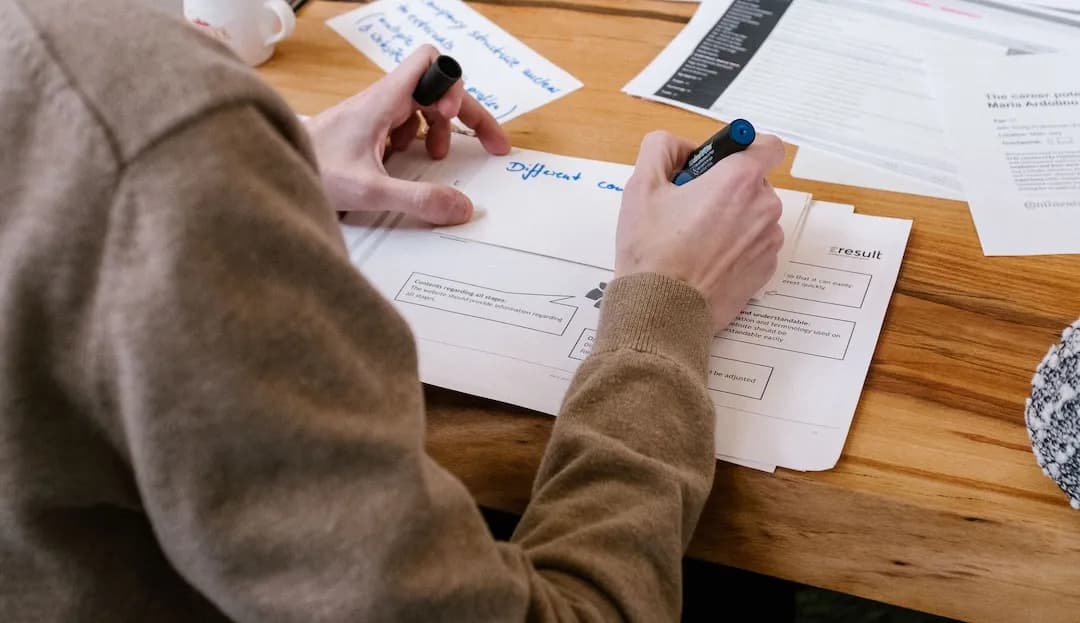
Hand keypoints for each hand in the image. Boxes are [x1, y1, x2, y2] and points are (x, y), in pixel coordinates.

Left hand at [307, 45, 510, 224]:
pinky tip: (405, 162)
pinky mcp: (367, 129)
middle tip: (489, 143)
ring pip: (422, 106)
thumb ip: (417, 199)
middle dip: (464, 114)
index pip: (430, 63)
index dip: (453, 87)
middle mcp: (381, 101)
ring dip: (438, 129)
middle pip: (436, 88)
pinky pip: (404, 124)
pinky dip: (416, 141)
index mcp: (383, 100)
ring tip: (435, 156)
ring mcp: (374, 113)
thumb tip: (460, 206)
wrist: (273, 166)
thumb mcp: (369, 191)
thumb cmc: (311, 168)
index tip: (455, 119)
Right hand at [615, 131, 785, 331]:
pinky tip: (705, 261)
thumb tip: (678, 145)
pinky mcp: (766, 270)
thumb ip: (660, 149)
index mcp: (738, 180)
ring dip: (733, 220)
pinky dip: (736, 248)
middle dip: (727, 189)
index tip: (719, 163)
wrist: (663, 311)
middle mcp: (764, 207)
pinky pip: (755, 246)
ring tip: (695, 240)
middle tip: (691, 207)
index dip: (743, 149)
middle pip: (754, 183)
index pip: (766, 145)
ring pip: (755, 216)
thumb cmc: (652, 252)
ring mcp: (768, 241)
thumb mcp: (640, 187)